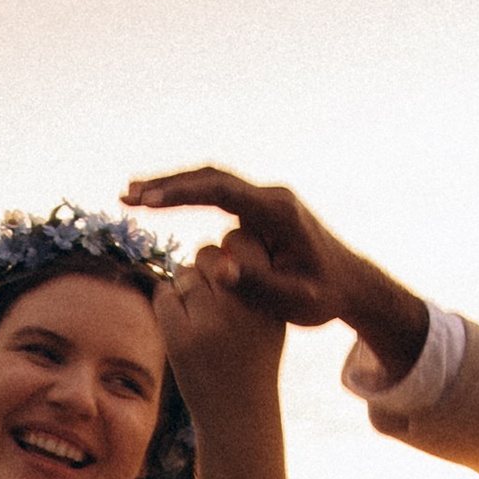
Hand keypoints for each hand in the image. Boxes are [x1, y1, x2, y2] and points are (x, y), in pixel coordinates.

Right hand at [123, 165, 428, 380]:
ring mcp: (267, 200)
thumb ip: (257, 285)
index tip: (146, 203)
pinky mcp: (261, 208)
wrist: (352, 285)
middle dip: (167, 186)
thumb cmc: (325, 298)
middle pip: (212, 178)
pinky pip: (219, 194)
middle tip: (126, 195)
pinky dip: (188, 196)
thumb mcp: (294, 300)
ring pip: (213, 182)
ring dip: (173, 188)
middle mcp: (272, 197)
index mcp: (278, 214)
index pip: (221, 193)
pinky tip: (160, 205)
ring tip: (133, 198)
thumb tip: (220, 269)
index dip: (181, 195)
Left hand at [153, 246, 284, 419]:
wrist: (240, 415)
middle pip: (209, 253)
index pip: (243, 238)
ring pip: (185, 273)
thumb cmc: (255, 360)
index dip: (233, 250)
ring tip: (201, 317)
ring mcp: (210, 323)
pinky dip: (169, 305)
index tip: (233, 274)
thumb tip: (224, 241)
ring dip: (186, 288)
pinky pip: (164, 295)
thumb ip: (254, 279)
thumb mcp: (269, 318)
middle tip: (213, 298)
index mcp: (268, 296)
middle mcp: (241, 306)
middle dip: (206, 269)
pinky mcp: (181, 339)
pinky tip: (182, 325)